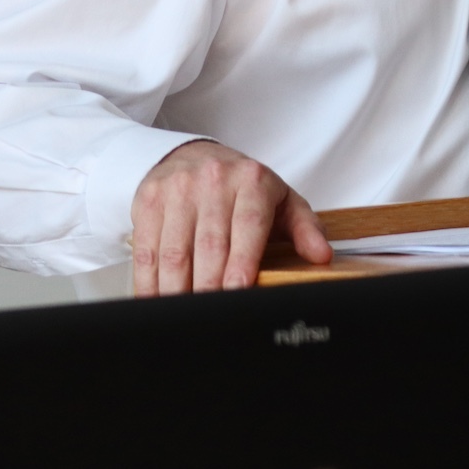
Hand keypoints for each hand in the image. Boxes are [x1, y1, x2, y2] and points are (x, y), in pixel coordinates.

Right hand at [131, 140, 331, 296]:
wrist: (195, 155)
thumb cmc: (243, 187)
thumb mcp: (281, 200)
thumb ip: (305, 228)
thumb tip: (321, 255)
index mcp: (252, 181)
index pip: (248, 225)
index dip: (242, 262)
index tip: (237, 291)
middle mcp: (214, 180)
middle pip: (210, 243)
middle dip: (210, 285)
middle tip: (212, 312)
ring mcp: (178, 189)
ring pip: (175, 250)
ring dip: (178, 289)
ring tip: (186, 313)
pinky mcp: (150, 200)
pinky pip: (147, 249)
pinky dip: (149, 282)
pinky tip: (156, 300)